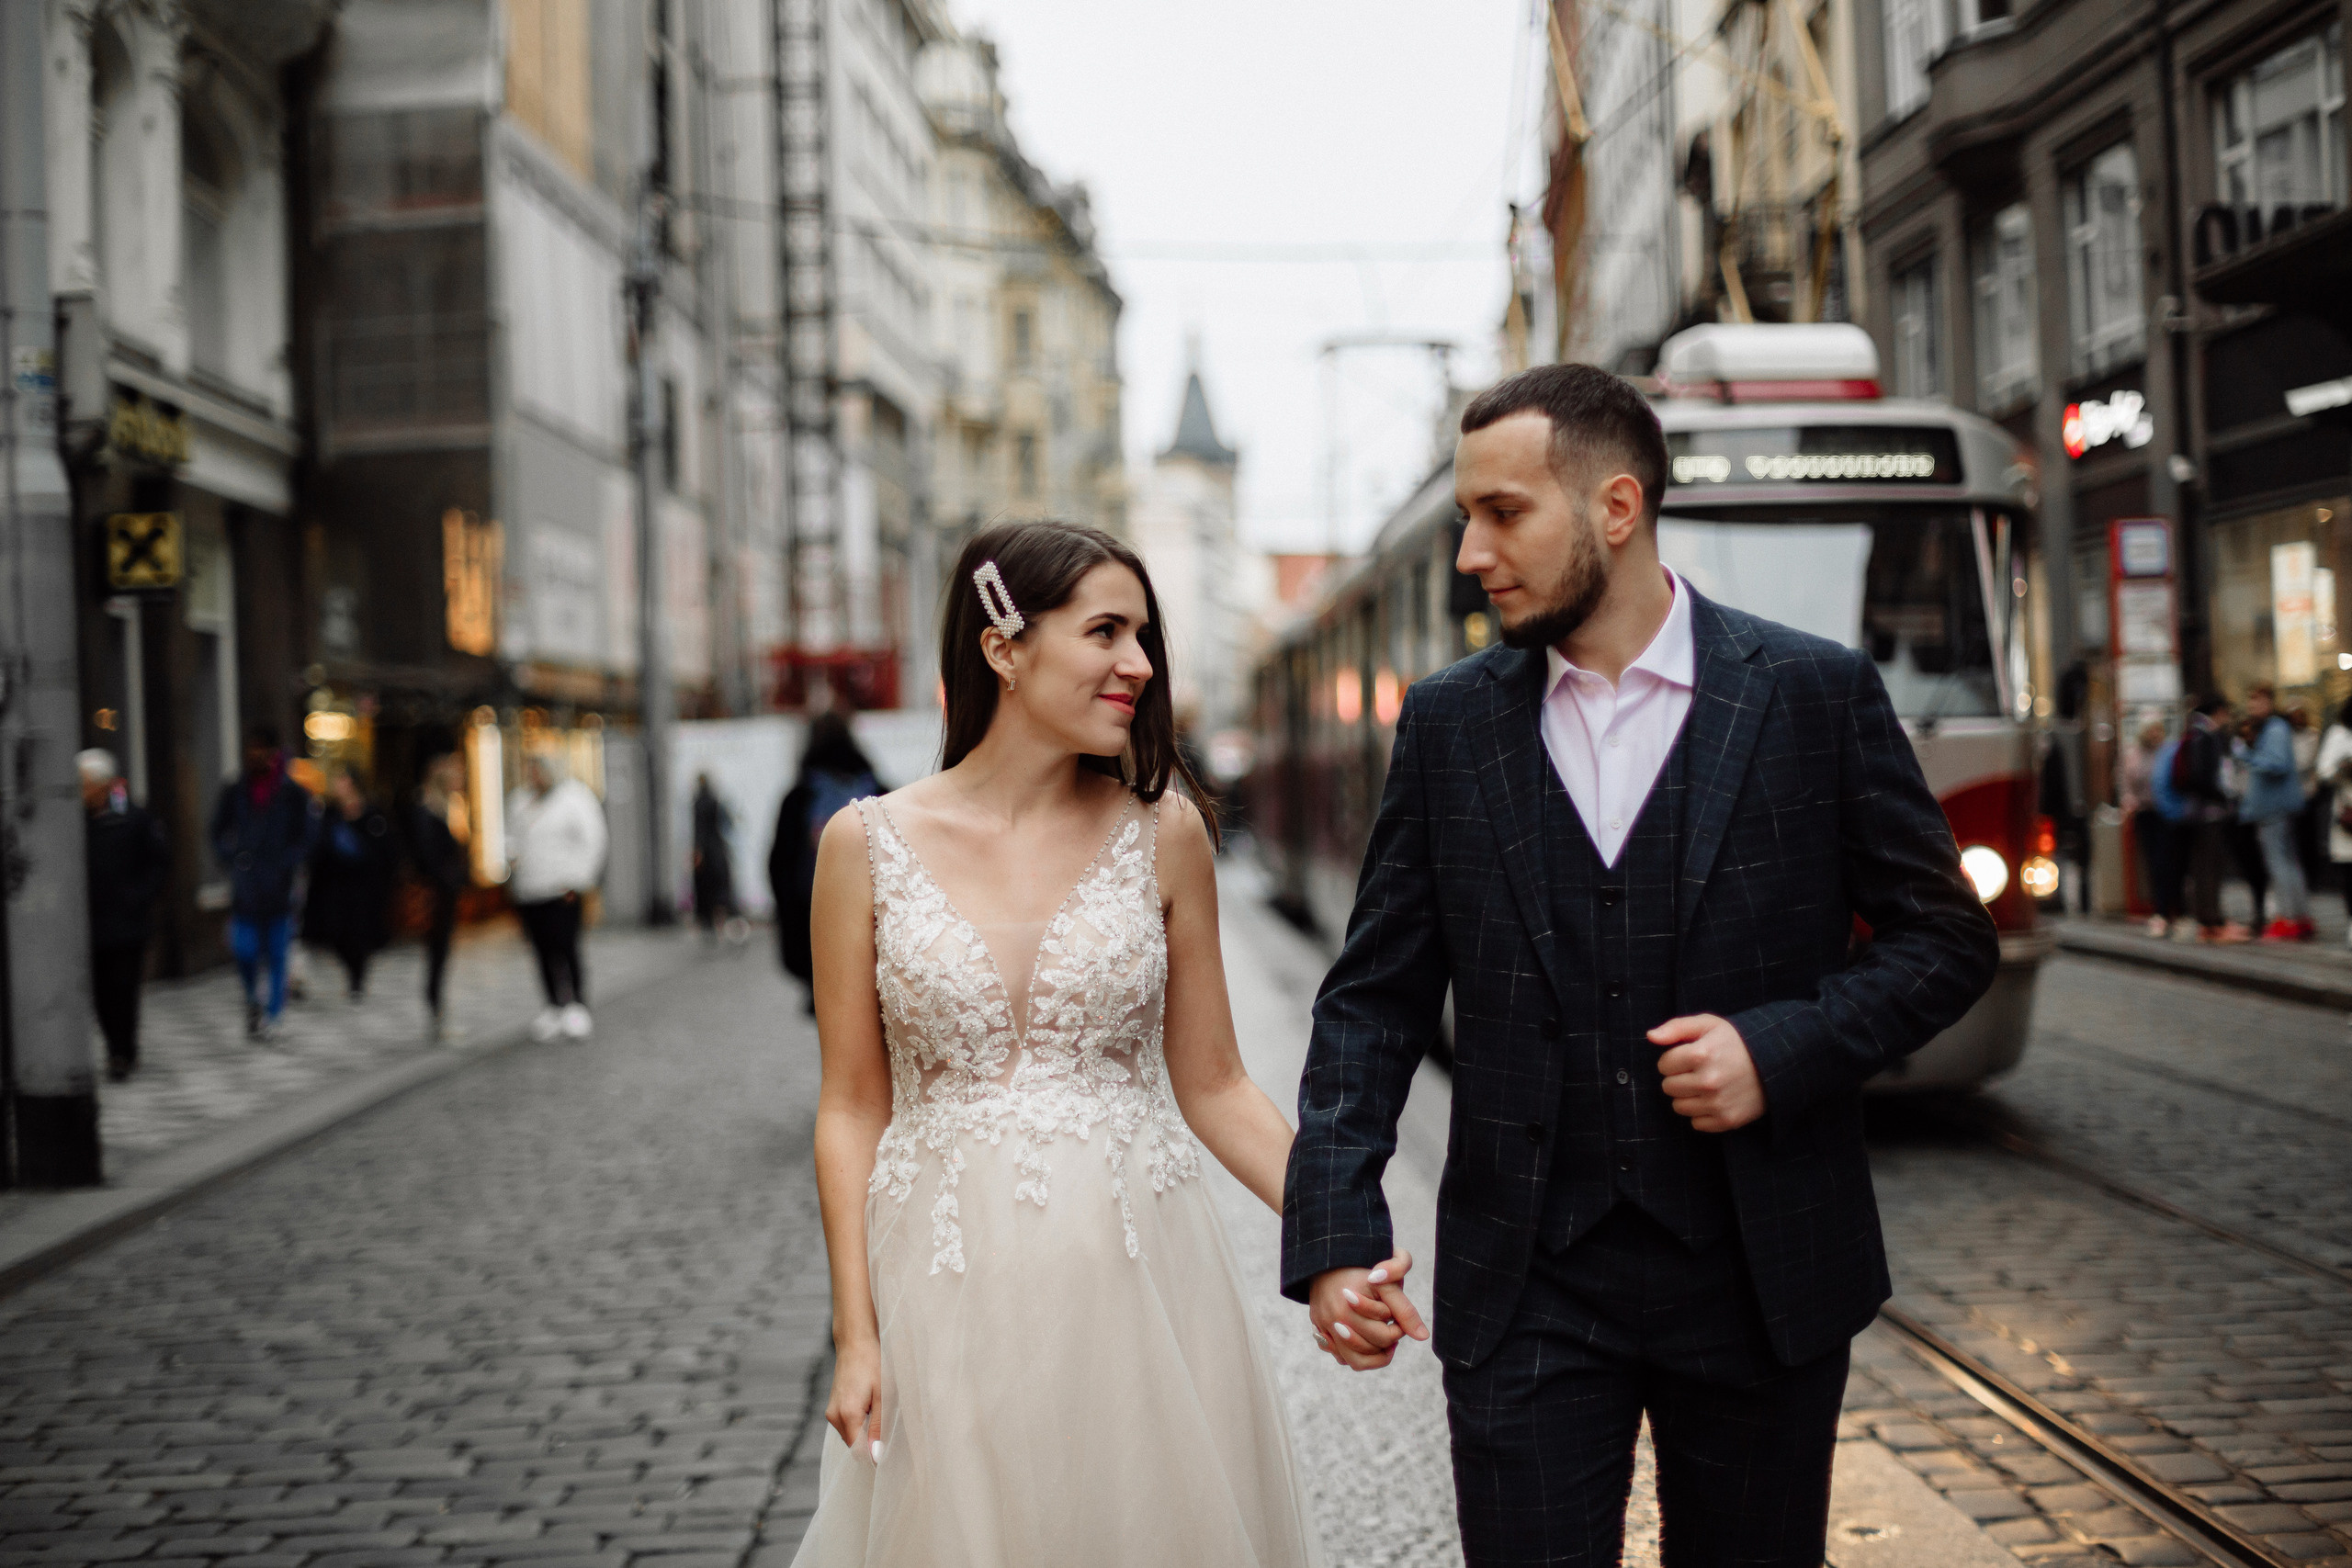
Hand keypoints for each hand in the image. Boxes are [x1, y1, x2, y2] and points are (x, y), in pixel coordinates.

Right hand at [824, 1338, 884, 1462]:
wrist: (855, 1344)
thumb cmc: (873, 1366)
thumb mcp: (882, 1396)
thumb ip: (878, 1427)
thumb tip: (877, 1454)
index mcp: (847, 1414)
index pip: (858, 1452)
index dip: (874, 1457)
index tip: (890, 1457)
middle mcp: (835, 1416)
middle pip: (853, 1446)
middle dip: (870, 1446)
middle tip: (890, 1435)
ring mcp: (831, 1412)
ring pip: (850, 1437)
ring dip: (865, 1435)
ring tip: (880, 1416)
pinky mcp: (832, 1408)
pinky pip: (846, 1427)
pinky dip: (858, 1426)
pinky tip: (871, 1411)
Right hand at [1306, 1249, 1427, 1370]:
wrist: (1331, 1260)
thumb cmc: (1365, 1268)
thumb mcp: (1388, 1282)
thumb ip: (1405, 1309)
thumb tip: (1423, 1337)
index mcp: (1352, 1303)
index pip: (1387, 1335)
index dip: (1400, 1327)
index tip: (1396, 1315)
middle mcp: (1336, 1317)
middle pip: (1372, 1348)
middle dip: (1387, 1340)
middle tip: (1390, 1325)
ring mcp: (1326, 1326)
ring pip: (1356, 1361)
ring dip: (1373, 1354)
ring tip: (1381, 1340)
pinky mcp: (1319, 1331)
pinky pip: (1341, 1357)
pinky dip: (1356, 1354)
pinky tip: (1364, 1340)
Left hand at [1648, 1013, 1765, 1131]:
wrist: (1775, 1063)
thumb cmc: (1736, 1042)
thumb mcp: (1707, 1025)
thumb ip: (1675, 1028)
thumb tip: (1650, 1037)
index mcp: (1701, 1054)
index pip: (1663, 1065)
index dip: (1674, 1060)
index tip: (1690, 1057)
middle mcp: (1708, 1081)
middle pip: (1668, 1087)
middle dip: (1679, 1078)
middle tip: (1699, 1071)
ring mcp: (1718, 1103)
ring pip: (1679, 1107)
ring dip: (1688, 1097)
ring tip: (1707, 1085)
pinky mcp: (1727, 1120)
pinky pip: (1696, 1123)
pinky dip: (1702, 1114)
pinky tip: (1716, 1099)